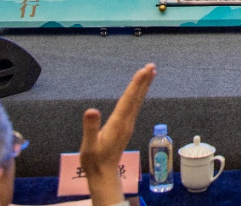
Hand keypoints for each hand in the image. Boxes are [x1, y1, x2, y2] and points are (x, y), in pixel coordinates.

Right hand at [80, 64, 156, 205]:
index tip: (143, 71)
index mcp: (118, 124)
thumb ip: (90, 128)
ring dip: (143, 86)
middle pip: (137, 98)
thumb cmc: (94, 161)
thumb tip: (91, 110)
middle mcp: (126, 122)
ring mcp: (128, 125)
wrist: (103, 175)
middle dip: (144, 81)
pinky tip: (140, 90)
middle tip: (151, 66)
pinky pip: (135, 106)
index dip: (136, 84)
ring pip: (137, 101)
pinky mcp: (126, 127)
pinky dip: (139, 94)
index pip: (128, 100)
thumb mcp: (88, 146)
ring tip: (150, 72)